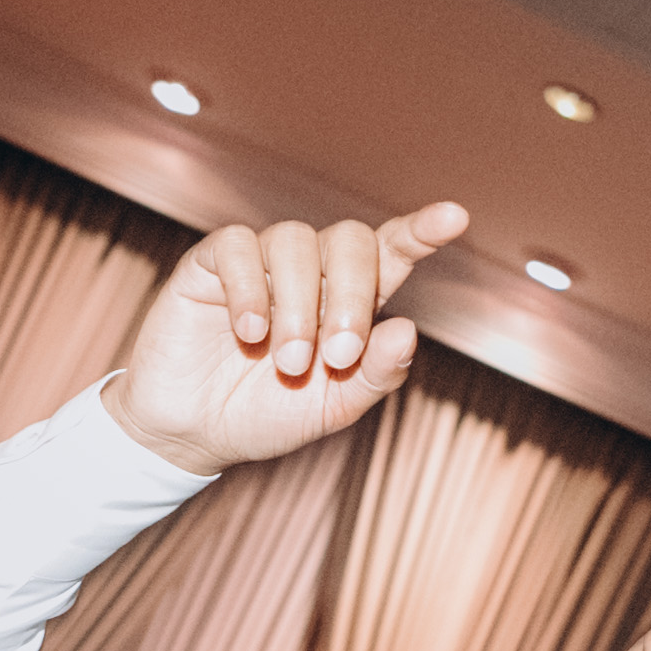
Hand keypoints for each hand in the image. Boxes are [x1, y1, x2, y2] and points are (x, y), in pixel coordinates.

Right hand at [105, 208, 466, 475]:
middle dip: (352, 298)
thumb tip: (407, 329)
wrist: (196, 432)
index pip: (392, 250)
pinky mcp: (211, 263)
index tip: (454, 218)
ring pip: (295, 241)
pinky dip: (249, 290)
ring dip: (299, 306)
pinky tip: (250, 334)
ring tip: (287, 361)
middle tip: (336, 357)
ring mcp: (261, 261)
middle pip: (350, 240)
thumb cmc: (269, 413)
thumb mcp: (334, 407)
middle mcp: (312, 269)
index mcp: (351, 298)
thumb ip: (376, 374)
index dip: (421, 231)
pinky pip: (238, 245)